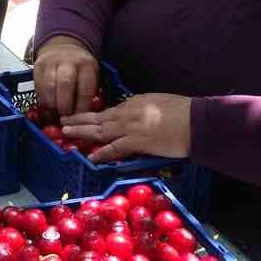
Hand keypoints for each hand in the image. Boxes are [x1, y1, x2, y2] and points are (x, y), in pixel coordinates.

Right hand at [32, 36, 98, 117]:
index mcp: (87, 65)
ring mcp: (52, 62)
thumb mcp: (91, 74)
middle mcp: (69, 61)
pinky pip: (38, 86)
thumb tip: (83, 117)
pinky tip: (47, 107)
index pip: (85, 88)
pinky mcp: (38, 66)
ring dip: (52, 104)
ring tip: (55, 115)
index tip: (79, 118)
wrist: (63, 46)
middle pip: (65, 84)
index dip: (81, 107)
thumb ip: (88, 93)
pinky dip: (42, 100)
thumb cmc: (80, 68)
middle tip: (65, 118)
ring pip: (49, 86)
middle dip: (64, 105)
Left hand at [61, 93, 192, 163]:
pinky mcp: (139, 141)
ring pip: (101, 130)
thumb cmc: (184, 113)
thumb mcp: (159, 103)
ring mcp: (132, 127)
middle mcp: (129, 113)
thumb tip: (134, 117)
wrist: (197, 121)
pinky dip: (102, 152)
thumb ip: (143, 110)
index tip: (81, 117)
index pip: (109, 111)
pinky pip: (116, 148)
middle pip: (99, 118)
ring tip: (66, 133)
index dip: (93, 116)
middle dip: (80, 120)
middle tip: (63, 122)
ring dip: (83, 132)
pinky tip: (91, 156)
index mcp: (134, 103)